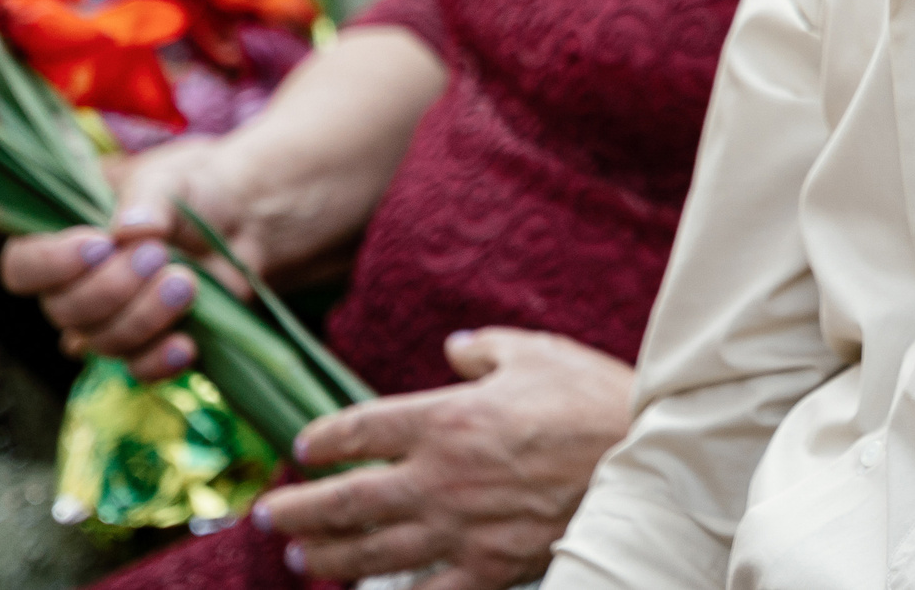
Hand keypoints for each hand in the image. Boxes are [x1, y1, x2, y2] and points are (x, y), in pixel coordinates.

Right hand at [0, 137, 248, 381]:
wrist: (244, 214)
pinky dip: (159, 360)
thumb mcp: (169, 178)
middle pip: (63, 311)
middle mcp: (78, 285)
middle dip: (112, 287)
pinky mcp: (151, 342)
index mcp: (64, 238)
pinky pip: (140, 369)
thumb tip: (129, 231)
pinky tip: (186, 343)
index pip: (22, 267)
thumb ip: (147, 199)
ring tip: (185, 281)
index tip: (100, 245)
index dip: (50, 265)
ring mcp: (113, 318)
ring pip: (103, 341)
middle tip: (158, 254)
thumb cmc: (192, 188)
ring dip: (143, 316)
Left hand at [255, 328, 635, 587]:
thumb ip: (484, 349)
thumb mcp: (535, 351)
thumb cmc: (593, 397)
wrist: (646, 456)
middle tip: (267, 517)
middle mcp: (442, 475)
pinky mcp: (492, 565)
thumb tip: (454, 349)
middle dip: (299, 510)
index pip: (360, 428)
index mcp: (447, 416)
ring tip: (300, 559)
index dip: (322, 440)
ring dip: (329, 557)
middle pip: (348, 500)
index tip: (301, 447)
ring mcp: (464, 527)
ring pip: (375, 552)